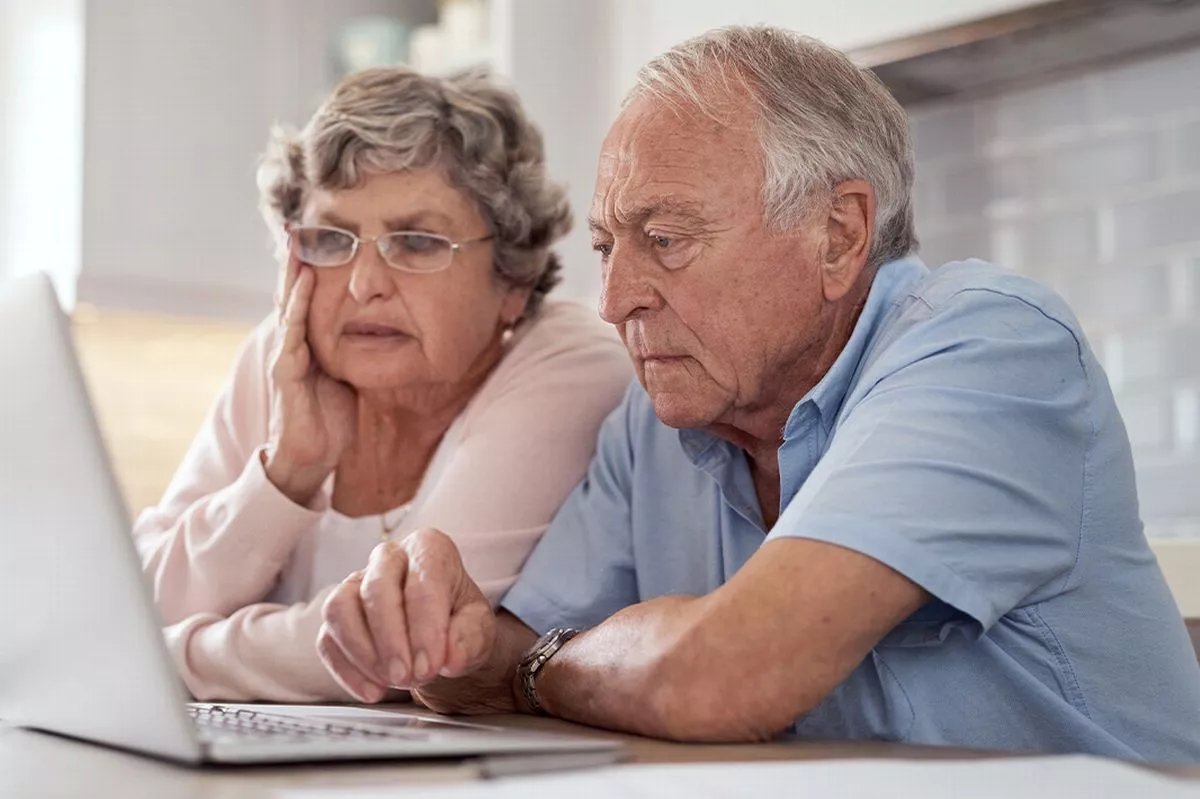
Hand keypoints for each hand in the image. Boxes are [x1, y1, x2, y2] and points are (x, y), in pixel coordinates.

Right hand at [264, 250, 356, 506]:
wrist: (309, 457)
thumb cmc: (329, 420)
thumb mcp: (346, 379)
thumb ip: (354, 354)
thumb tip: (380, 336)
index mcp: (307, 346)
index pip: (307, 300)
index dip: (311, 271)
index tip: (319, 239)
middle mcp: (293, 345)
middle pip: (292, 295)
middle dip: (295, 262)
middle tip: (297, 226)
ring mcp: (288, 357)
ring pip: (288, 307)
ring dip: (292, 275)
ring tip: (297, 244)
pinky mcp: (287, 373)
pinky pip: (293, 333)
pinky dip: (297, 306)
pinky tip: (303, 284)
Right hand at [317, 530, 507, 710]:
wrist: (441, 634)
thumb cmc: (459, 622)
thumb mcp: (479, 628)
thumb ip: (470, 639)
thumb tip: (452, 657)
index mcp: (429, 549)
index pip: (422, 583)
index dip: (425, 629)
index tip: (432, 666)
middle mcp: (388, 558)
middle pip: (375, 589)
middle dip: (390, 639)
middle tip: (408, 677)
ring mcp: (356, 583)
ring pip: (340, 608)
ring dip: (363, 652)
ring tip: (391, 681)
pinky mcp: (336, 614)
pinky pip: (327, 639)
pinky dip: (347, 670)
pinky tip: (373, 690)